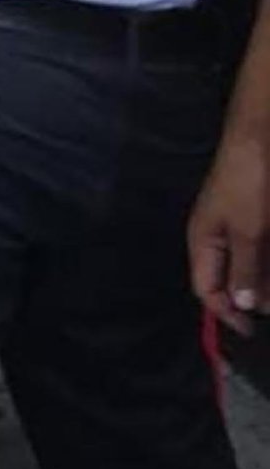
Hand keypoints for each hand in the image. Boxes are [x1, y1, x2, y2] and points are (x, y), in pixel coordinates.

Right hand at [189, 125, 269, 335]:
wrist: (262, 137)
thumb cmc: (248, 184)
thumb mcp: (247, 231)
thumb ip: (245, 270)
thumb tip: (243, 306)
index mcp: (204, 243)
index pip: (207, 289)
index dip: (227, 312)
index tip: (253, 331)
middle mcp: (219, 238)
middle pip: (231, 280)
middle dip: (253, 298)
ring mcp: (240, 227)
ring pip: (252, 266)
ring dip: (266, 280)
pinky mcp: (259, 218)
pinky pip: (262, 250)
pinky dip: (268, 262)